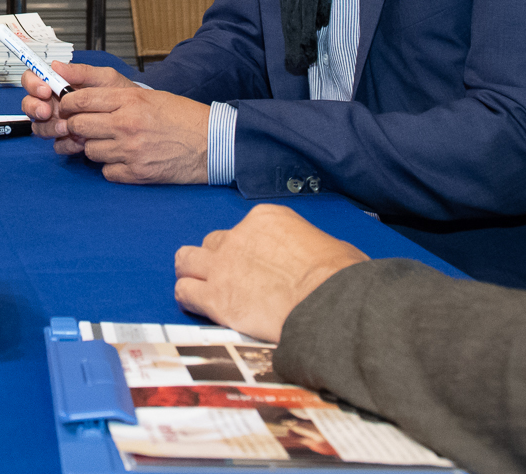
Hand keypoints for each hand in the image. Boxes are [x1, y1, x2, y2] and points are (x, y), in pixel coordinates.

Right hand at [20, 61, 136, 144]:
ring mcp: (59, 123)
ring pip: (39, 126)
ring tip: (66, 128)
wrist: (138, 120)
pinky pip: (57, 144)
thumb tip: (56, 64)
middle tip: (48, 111)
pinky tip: (78, 142)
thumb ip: (81, 71)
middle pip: (29, 104)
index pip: (33, 79)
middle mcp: (54, 103)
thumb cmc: (121, 94)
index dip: (33, 83)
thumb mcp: (105, 78)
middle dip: (35, 107)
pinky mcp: (68, 141)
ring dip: (49, 127)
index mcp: (59, 85)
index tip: (45, 89)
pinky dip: (65, 143)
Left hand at [47, 84, 212, 184]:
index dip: (67, 103)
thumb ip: (111, 91)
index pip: (80, 100)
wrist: (212, 142)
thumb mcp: (148, 94)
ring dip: (94, 147)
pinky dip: (110, 167)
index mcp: (129, 100)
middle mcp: (127, 124)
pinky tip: (123, 158)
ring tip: (110, 142)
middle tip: (82, 126)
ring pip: (89, 150)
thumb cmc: (181, 116)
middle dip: (75, 126)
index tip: (67, 106)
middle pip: (78, 125)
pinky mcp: (137, 173)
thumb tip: (75, 82)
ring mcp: (131, 151)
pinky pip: (106, 172)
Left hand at [174, 205, 368, 342]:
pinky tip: (198, 306)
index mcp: (267, 219)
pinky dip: (188, 298)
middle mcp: (239, 236)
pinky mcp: (214, 297)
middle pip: (213, 243)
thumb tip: (319, 261)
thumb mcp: (332, 247)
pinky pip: (185, 292)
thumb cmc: (340, 278)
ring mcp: (223, 266)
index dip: (249, 249)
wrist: (328, 303)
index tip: (259, 265)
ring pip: (187, 261)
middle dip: (218, 258)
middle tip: (229, 277)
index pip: (245, 229)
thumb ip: (311, 248)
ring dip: (192, 273)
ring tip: (201, 287)